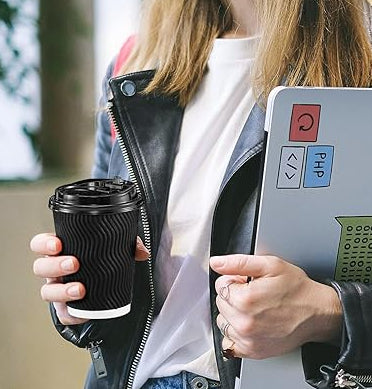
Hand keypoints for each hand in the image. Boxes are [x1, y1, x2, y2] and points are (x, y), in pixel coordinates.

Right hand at [31, 233, 149, 325]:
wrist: (106, 288)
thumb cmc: (103, 261)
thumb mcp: (115, 248)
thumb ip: (129, 245)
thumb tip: (142, 252)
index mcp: (61, 251)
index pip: (41, 244)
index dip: (44, 244)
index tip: (58, 244)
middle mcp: (55, 271)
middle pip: (41, 268)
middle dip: (54, 266)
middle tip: (74, 263)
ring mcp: (58, 290)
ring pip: (47, 292)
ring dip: (61, 291)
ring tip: (80, 289)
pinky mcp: (66, 309)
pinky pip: (64, 315)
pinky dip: (72, 315)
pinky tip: (82, 312)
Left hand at [210, 254, 341, 358]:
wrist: (318, 313)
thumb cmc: (297, 289)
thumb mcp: (270, 265)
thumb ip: (238, 262)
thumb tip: (216, 262)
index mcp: (245, 299)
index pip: (220, 285)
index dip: (235, 279)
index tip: (247, 282)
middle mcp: (244, 322)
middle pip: (221, 303)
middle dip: (233, 295)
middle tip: (253, 293)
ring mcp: (248, 339)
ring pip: (223, 321)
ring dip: (233, 314)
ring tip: (253, 308)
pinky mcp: (252, 351)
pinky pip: (229, 343)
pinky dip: (235, 333)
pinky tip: (249, 324)